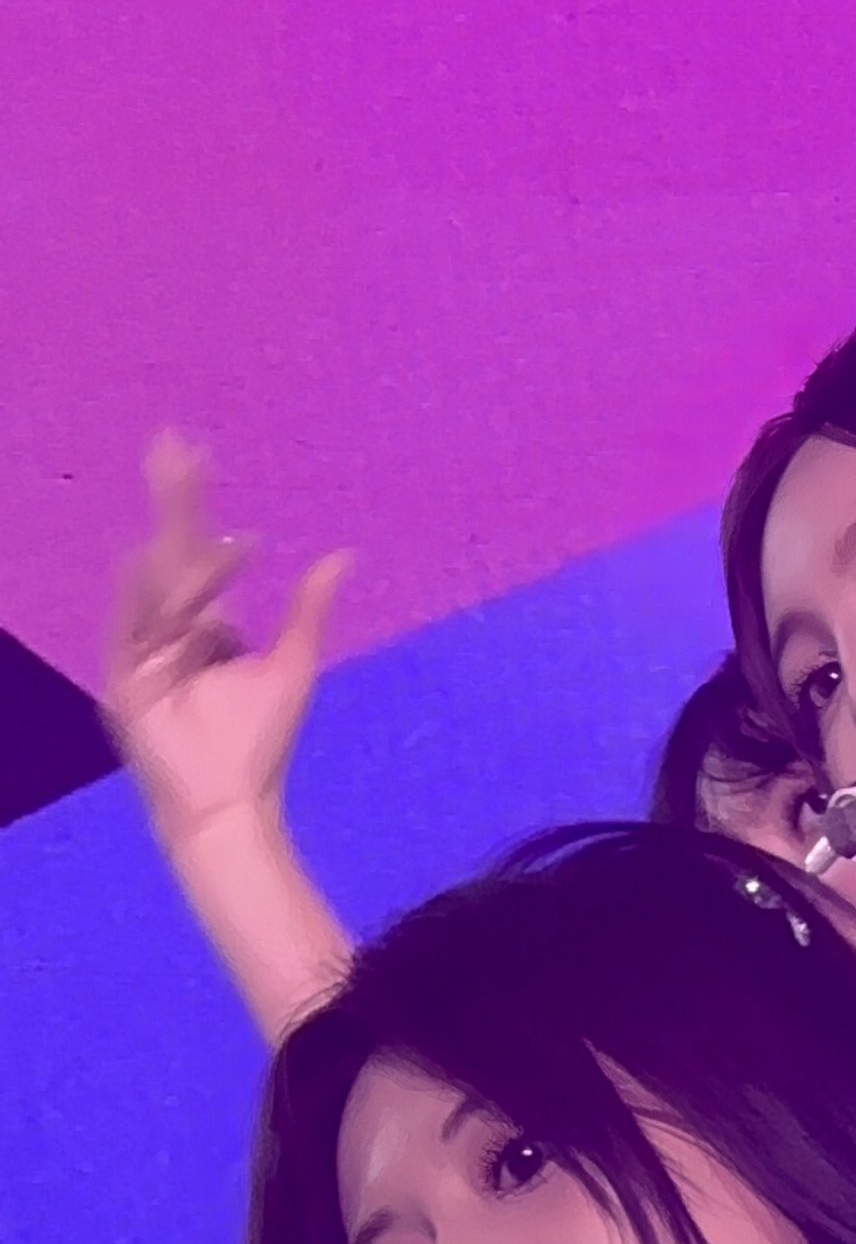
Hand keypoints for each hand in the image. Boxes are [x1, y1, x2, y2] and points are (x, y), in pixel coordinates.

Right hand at [102, 433, 348, 849]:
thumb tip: (342, 556)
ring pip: (157, 583)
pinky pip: (132, 628)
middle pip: (169, 550)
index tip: (201, 453)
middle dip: (170, 498)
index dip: (196, 503)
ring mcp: (141, 652)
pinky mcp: (125, 681)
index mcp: (202, 621)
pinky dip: (144, 598)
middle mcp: (167, 628)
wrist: (230, 803)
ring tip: (183, 486)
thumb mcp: (292, 664)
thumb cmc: (259, 743)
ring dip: (171, 538)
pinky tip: (150, 558)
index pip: (196, 548)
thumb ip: (308, 610)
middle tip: (170, 440)